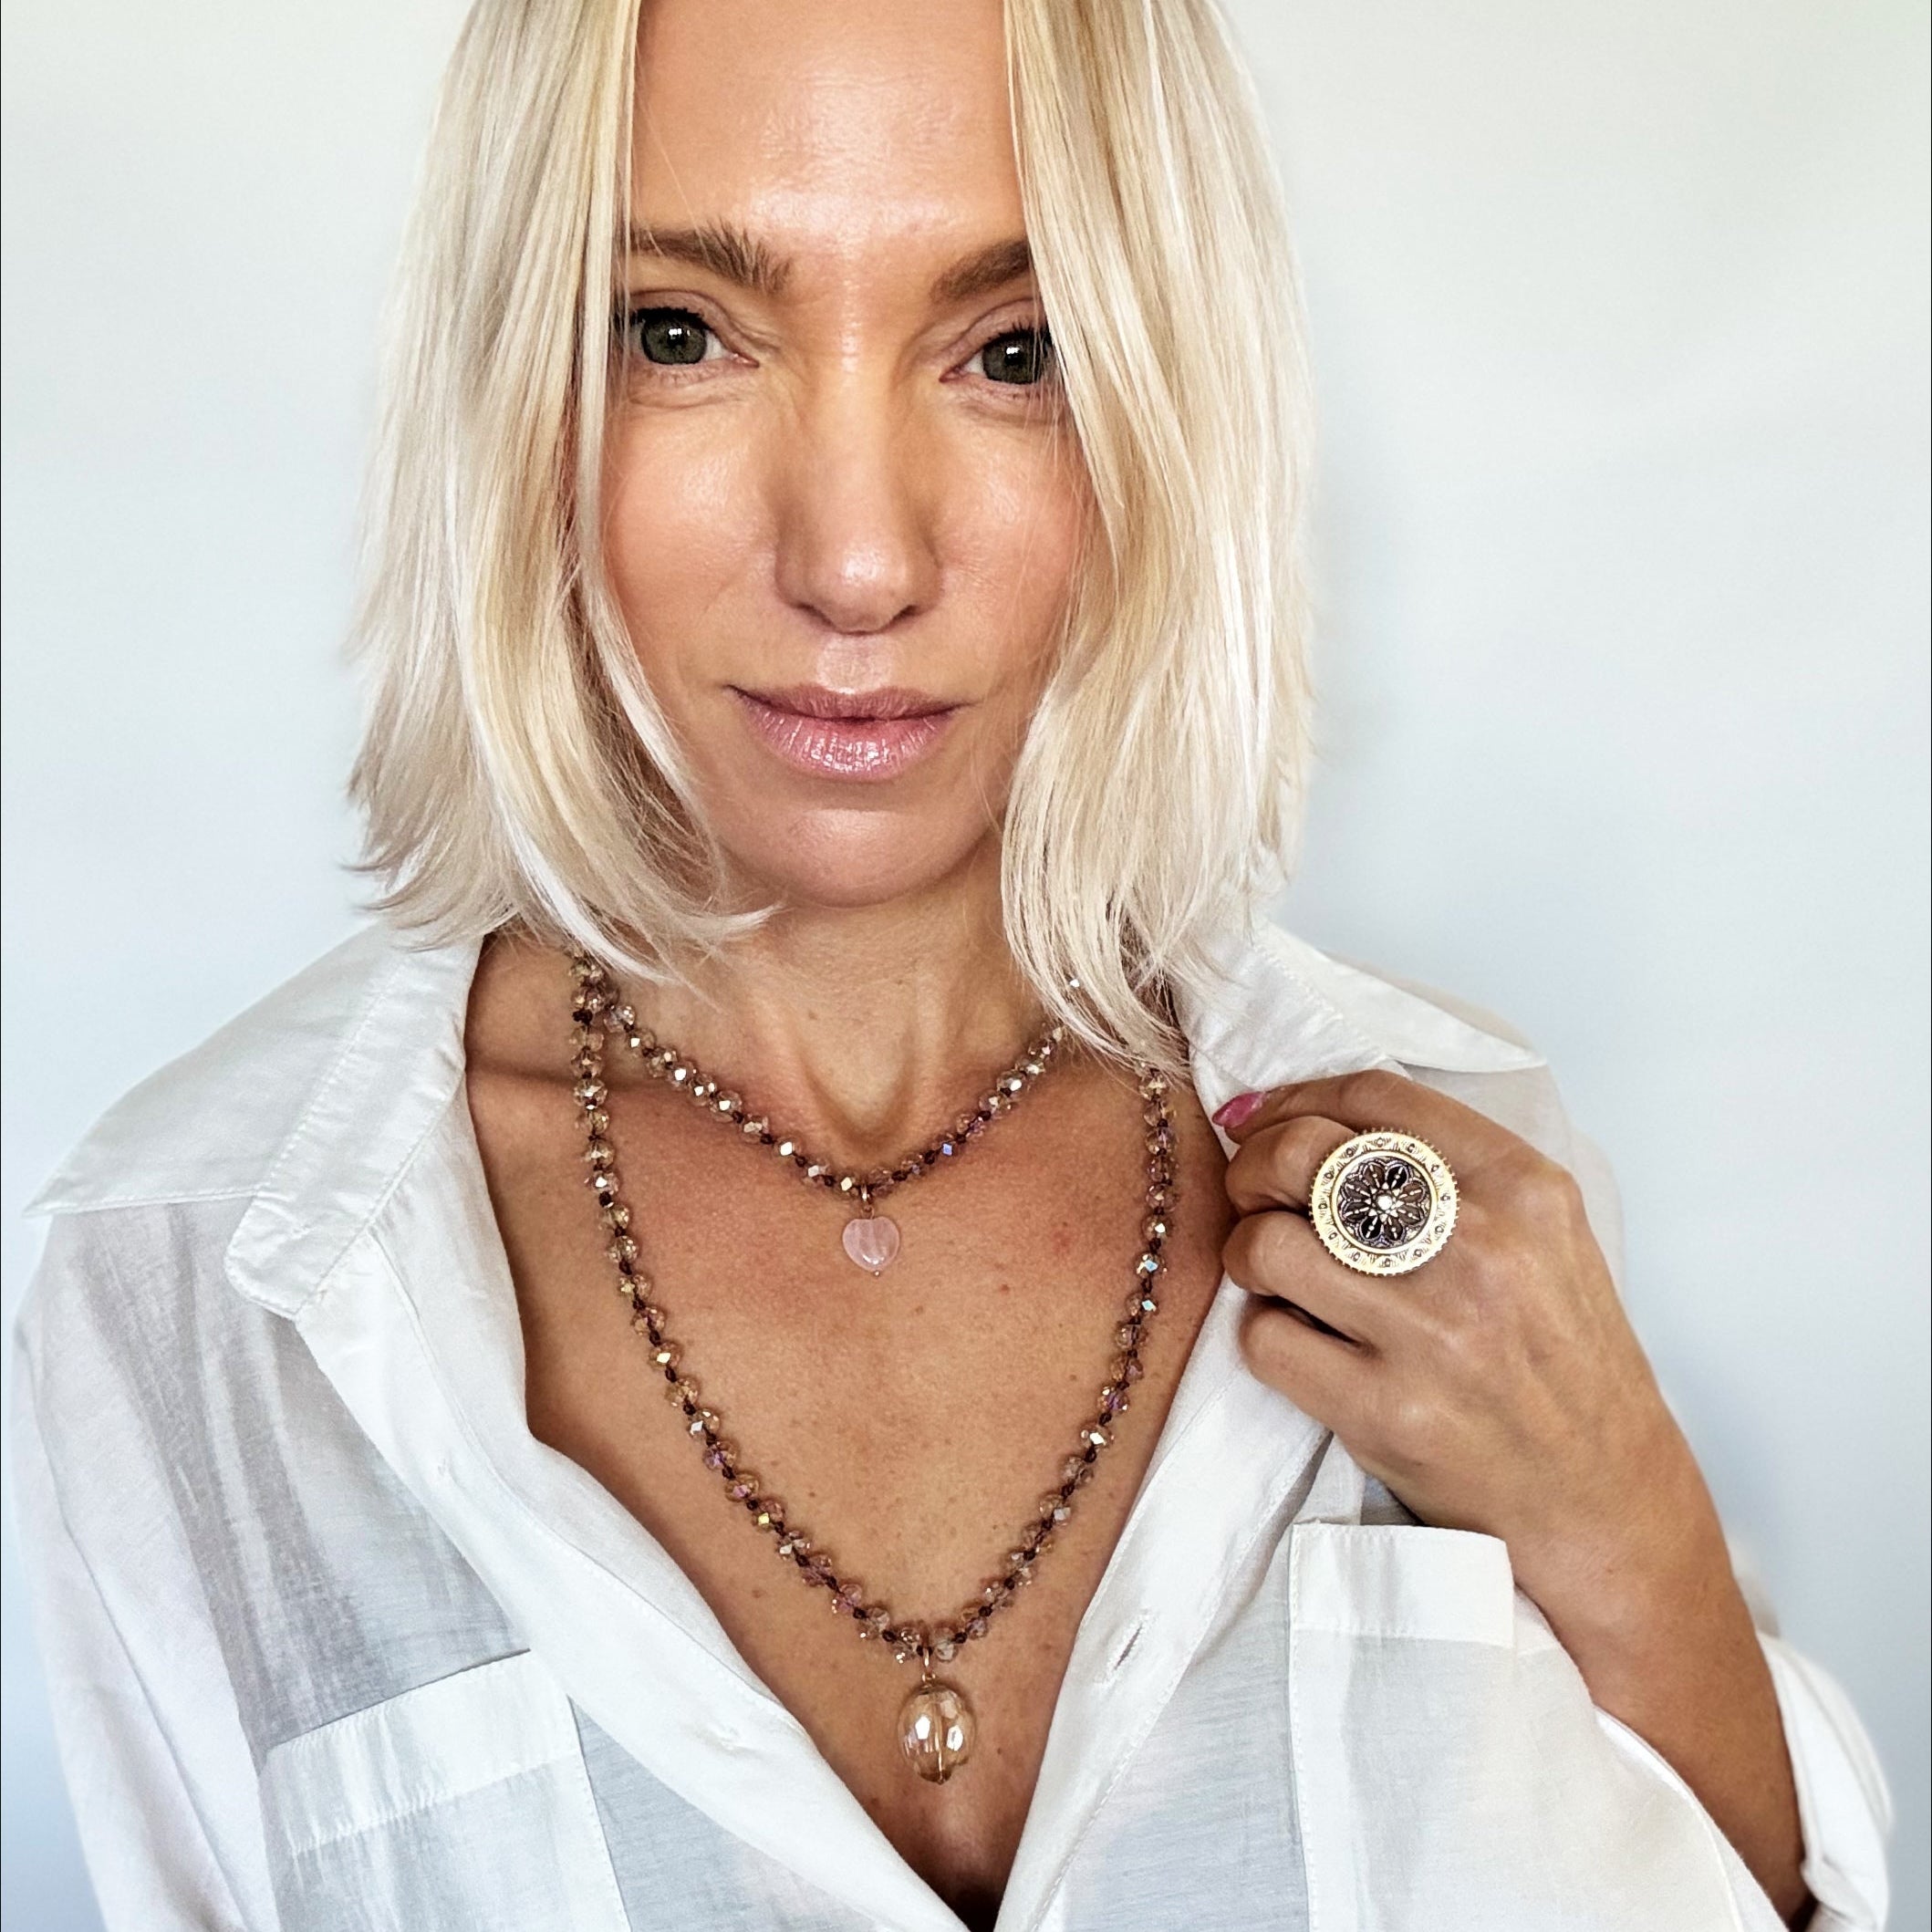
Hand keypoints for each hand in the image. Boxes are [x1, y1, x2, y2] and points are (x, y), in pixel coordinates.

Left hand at [1217, 1069, 1685, 1611]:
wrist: (1601, 1498)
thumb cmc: (1557, 1360)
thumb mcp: (1543, 1234)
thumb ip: (1448, 1169)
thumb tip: (1303, 1116)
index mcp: (1523, 1187)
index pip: (1375, 1096)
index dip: (1296, 1097)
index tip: (1259, 1117)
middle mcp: (1480, 1248)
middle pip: (1302, 1155)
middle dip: (1252, 1168)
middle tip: (1254, 1198)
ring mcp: (1431, 1333)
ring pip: (1265, 1244)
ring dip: (1246, 1253)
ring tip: (1274, 1276)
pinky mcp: (1385, 1411)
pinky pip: (1263, 1338)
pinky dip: (1262, 1335)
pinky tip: (1300, 1341)